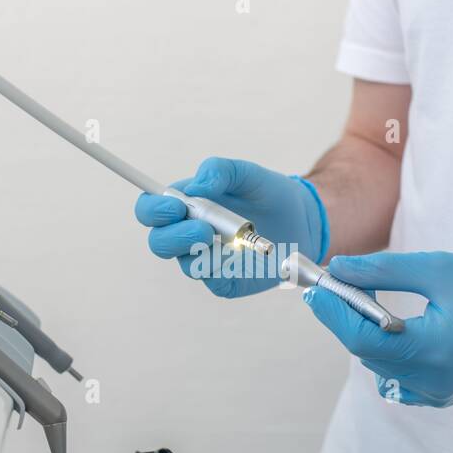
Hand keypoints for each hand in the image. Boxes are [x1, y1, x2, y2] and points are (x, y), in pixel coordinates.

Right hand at [134, 157, 327, 297]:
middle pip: (158, 243)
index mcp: (185, 205)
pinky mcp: (222, 281)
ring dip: (204, 254)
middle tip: (204, 231)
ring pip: (185, 264)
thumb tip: (197, 185)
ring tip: (232, 241)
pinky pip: (211, 280)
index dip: (154, 210)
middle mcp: (187, 234)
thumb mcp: (247, 173)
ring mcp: (204, 259)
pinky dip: (223, 269)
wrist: (302, 221)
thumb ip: (221, 171)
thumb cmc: (268, 193)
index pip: (150, 210)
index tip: (175, 207)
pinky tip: (241, 257)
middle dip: (175, 238)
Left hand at [305, 252, 452, 405]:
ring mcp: (436, 393)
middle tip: (333, 284)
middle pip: (365, 351)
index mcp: (434, 349)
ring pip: (376, 365)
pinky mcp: (439, 395)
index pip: (362, 338)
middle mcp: (432, 380)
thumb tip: (338, 269)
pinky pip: (394, 378)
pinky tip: (392, 329)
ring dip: (364, 334)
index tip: (313, 287)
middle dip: (344, 317)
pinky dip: (384, 353)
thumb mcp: (436, 268)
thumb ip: (382, 271)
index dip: (332, 312)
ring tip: (362, 301)